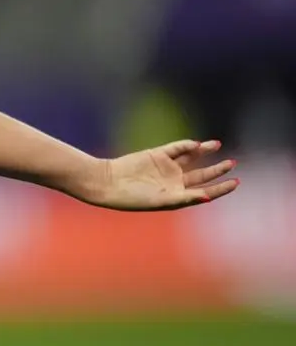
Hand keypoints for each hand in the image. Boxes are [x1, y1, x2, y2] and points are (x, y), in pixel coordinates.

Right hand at [92, 139, 238, 210]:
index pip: (205, 191)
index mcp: (177, 196)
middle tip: (233, 163)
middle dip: (218, 169)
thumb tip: (208, 197)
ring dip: (204, 151)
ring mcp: (166, 167)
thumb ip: (185, 198)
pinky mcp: (157, 154)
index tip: (236, 182)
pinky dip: (187, 145)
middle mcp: (174, 181)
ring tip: (217, 144)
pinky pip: (176, 148)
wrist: (109, 183)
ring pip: (191, 158)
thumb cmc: (133, 198)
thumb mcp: (162, 200)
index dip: (222, 187)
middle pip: (202, 174)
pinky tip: (196, 145)